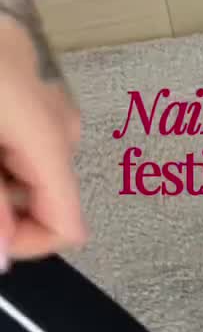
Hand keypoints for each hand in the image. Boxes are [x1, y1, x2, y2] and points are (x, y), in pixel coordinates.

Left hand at [0, 0, 87, 267]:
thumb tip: (5, 254)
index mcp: (52, 137)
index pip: (66, 226)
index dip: (23, 242)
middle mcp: (62, 122)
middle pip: (43, 196)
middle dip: (4, 201)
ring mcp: (47, 96)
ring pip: (26, 165)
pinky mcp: (27, 77)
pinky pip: (18, 131)